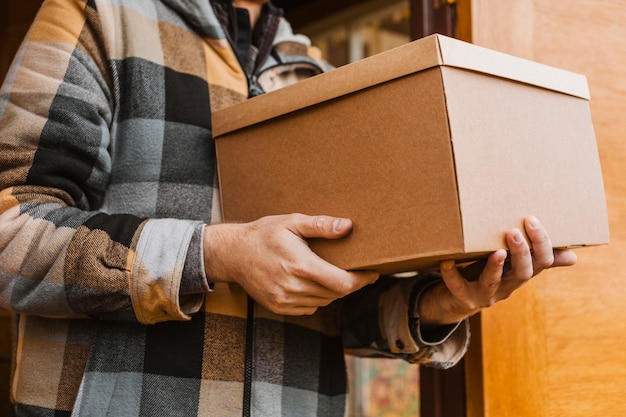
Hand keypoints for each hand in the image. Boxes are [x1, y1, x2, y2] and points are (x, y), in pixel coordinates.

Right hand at [203, 213, 378, 314]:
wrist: (232, 254)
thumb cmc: (263, 234)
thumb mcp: (292, 222)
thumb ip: (320, 225)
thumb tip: (347, 226)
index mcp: (301, 266)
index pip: (342, 283)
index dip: (362, 280)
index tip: (373, 273)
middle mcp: (293, 287)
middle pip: (336, 294)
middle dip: (350, 284)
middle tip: (357, 271)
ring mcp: (285, 300)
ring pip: (324, 302)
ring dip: (333, 291)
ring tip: (335, 274)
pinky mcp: (279, 307)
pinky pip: (309, 308)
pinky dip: (317, 298)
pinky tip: (313, 283)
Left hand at [418, 216, 576, 325]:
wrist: (455, 301)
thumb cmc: (486, 275)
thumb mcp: (511, 268)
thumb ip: (536, 260)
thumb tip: (574, 257)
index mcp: (519, 274)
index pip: (541, 262)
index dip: (540, 244)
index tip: (532, 220)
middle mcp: (506, 286)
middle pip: (522, 273)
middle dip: (521, 253)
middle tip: (515, 232)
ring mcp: (484, 294)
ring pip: (494, 282)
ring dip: (495, 266)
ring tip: (496, 251)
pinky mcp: (462, 297)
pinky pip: (456, 287)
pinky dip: (451, 274)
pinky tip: (447, 261)